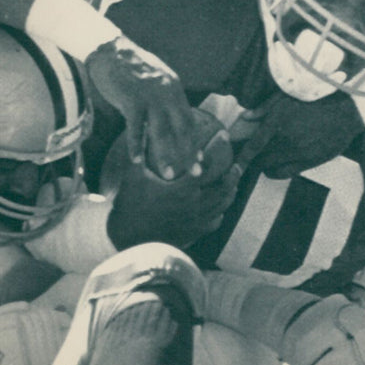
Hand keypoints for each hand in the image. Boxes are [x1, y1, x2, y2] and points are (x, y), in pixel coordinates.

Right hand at [85, 36, 200, 179]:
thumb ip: (166, 97)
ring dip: (166, 156)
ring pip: (162, 132)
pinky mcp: (131, 99)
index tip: (198, 159)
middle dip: (189, 153)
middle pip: (182, 129)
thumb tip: (173, 118)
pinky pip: (136, 127)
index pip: (189, 119)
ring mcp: (150, 97)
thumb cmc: (130, 67)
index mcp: (174, 89)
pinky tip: (137, 160)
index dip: (195, 141)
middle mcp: (167, 93)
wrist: (109, 49)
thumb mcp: (156, 80)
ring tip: (169, 175)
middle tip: (194, 173)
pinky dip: (136, 145)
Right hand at [106, 137, 239, 250]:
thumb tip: (144, 126)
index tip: (223, 135)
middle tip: (236, 163)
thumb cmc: (130, 204)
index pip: (208, 164)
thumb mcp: (133, 174)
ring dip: (230, 190)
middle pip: (224, 186)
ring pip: (223, 204)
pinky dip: (220, 211)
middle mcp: (194, 205)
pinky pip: (215, 221)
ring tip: (233, 180)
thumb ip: (141, 149)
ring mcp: (196, 221)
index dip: (218, 147)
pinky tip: (219, 205)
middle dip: (233, 172)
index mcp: (182, 189)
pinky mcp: (194, 233)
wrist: (128, 238)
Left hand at [233, 90, 364, 178]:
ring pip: (271, 166)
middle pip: (260, 158)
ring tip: (262, 159)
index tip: (234, 163)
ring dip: (263, 164)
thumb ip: (264, 108)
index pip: (253, 146)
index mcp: (278, 122)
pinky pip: (285, 173)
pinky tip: (273, 167)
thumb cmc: (315, 99)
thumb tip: (245, 118)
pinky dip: (275, 171)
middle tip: (249, 156)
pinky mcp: (310, 162)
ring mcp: (298, 153)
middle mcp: (286, 140)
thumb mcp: (287, 96)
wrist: (346, 111)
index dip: (241, 157)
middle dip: (252, 159)